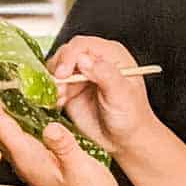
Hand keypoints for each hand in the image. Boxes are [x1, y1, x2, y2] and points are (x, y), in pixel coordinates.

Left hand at [0, 77, 121, 185]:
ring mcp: (30, 164)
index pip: (0, 124)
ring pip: (4, 132)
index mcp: (29, 158)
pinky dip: (11, 120)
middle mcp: (24, 161)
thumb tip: (52, 128)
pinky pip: (16, 137)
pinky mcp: (38, 165)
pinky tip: (17, 114)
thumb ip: (65, 147)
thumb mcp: (81, 168)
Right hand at [48, 37, 155, 152]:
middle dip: (59, 70)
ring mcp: (81, 76)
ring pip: (57, 69)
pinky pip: (54, 86)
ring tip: (62, 98)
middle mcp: (94, 62)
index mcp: (111, 55)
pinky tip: (61, 103)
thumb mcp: (122, 95)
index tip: (63, 73)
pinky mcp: (71, 90)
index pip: (83, 45)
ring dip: (55, 83)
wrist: (125, 140)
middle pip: (66, 53)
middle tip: (60, 88)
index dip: (69, 56)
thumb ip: (105, 74)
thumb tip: (85, 59)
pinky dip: (53, 94)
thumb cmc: (132, 117)